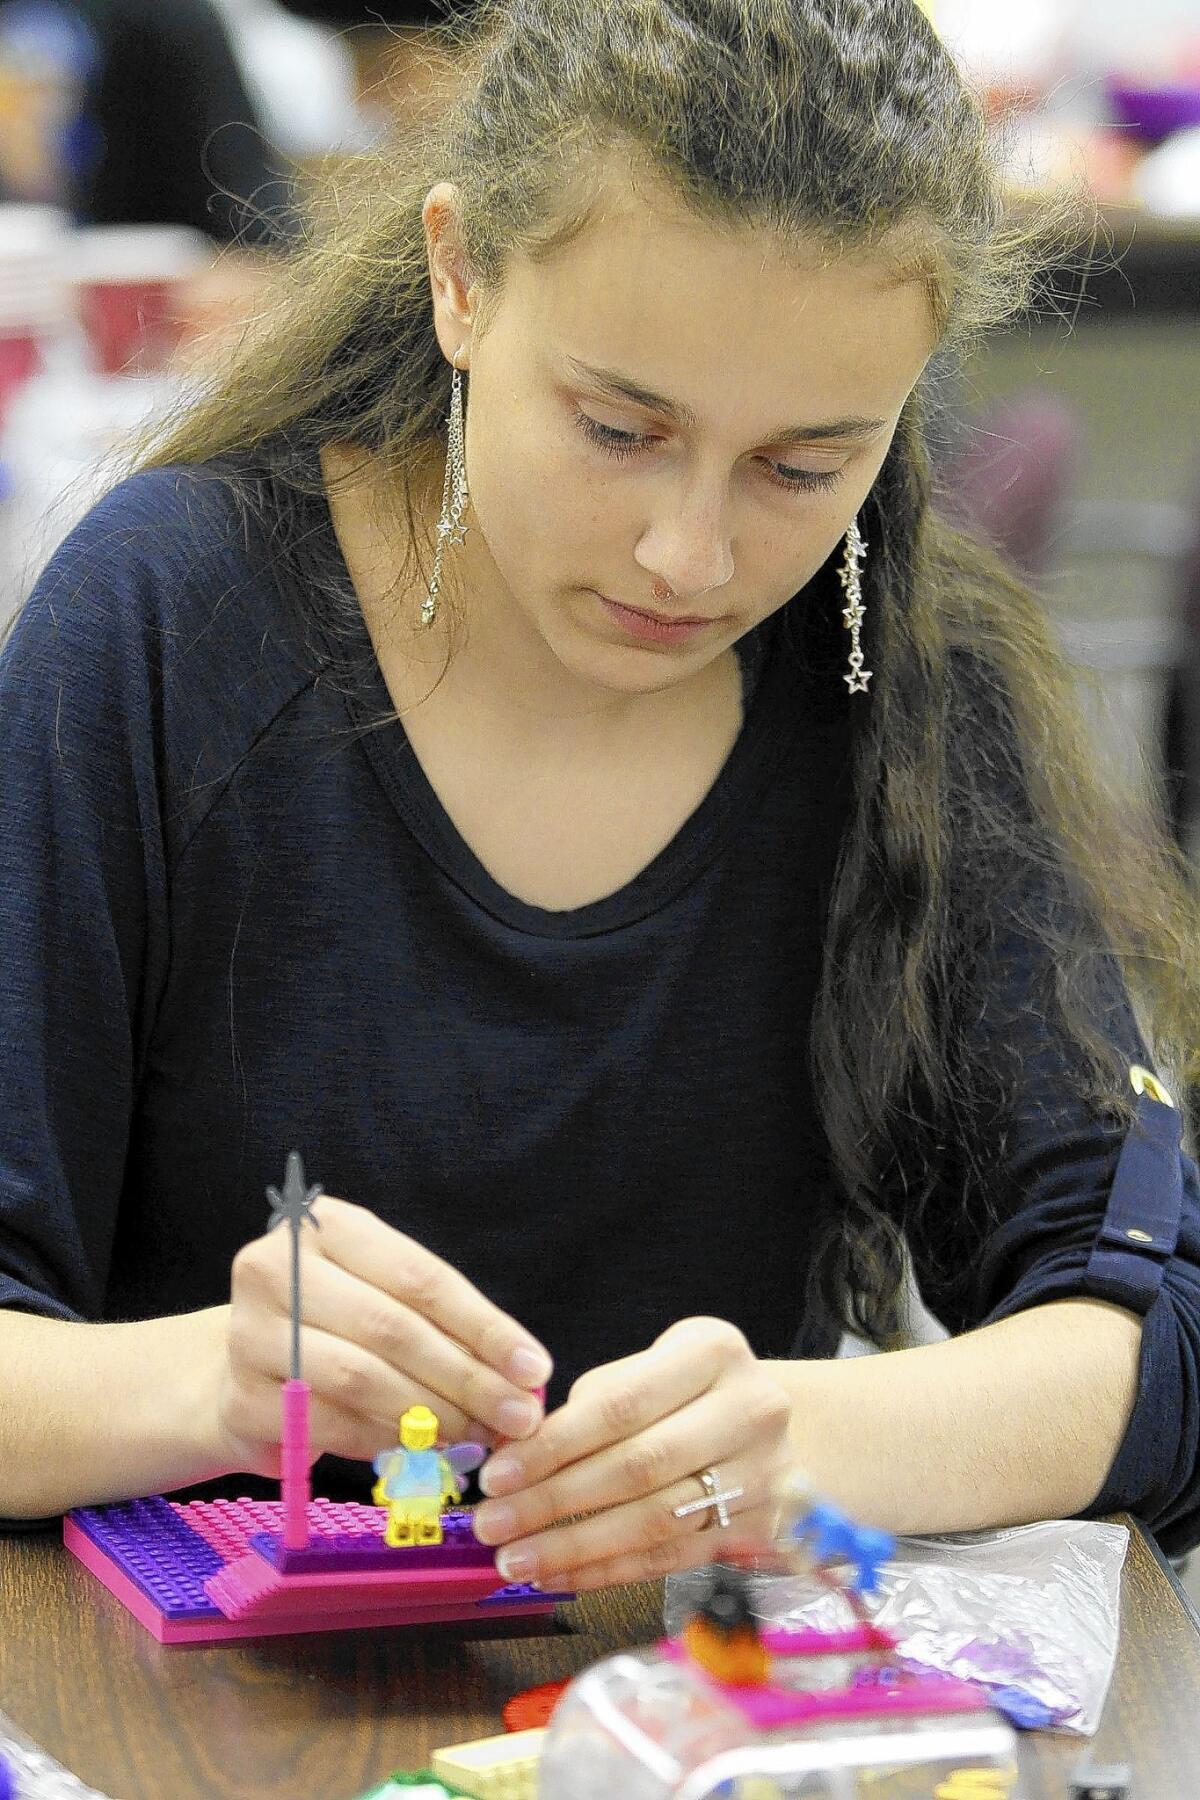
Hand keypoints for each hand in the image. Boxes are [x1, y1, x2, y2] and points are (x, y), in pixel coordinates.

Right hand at [212, 1195, 552, 1476]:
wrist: (235, 1367)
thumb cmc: (332, 1324)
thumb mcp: (380, 1295)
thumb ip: (443, 1325)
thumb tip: (524, 1375)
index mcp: (323, 1226)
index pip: (418, 1276)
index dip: (483, 1325)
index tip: (534, 1367)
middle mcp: (276, 1269)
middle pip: (392, 1328)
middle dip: (466, 1377)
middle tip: (517, 1417)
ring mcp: (249, 1334)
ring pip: (362, 1379)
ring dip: (432, 1415)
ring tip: (478, 1436)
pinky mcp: (241, 1399)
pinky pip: (333, 1425)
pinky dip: (387, 1441)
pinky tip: (424, 1452)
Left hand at [470, 1318, 792, 1590]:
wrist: (778, 1429)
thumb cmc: (694, 1391)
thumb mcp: (658, 1364)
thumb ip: (597, 1399)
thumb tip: (518, 1453)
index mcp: (714, 1353)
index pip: (621, 1406)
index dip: (553, 1445)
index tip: (496, 1474)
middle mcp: (749, 1410)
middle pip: (637, 1467)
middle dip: (553, 1501)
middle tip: (492, 1524)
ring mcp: (761, 1475)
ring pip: (654, 1521)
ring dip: (575, 1547)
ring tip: (515, 1559)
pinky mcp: (761, 1530)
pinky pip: (671, 1558)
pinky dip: (609, 1570)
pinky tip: (560, 1577)